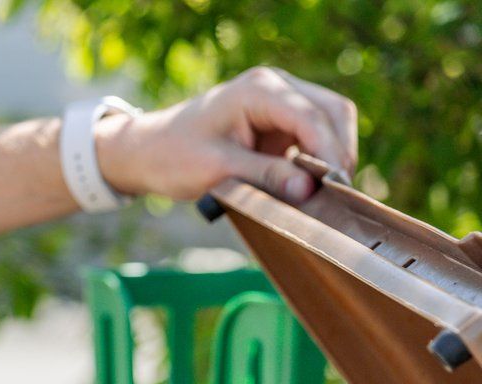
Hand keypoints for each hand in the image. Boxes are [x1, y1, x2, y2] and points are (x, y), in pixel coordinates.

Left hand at [96, 66, 357, 204]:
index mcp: (260, 89)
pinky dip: (317, 160)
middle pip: (332, 112)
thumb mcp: (219, 170)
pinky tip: (311, 188)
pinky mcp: (278, 121)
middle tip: (338, 195)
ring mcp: (279, 101)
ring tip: (326, 194)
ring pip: (329, 124)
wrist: (146, 152)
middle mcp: (276, 87)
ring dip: (331, 156)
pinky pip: (312, 137)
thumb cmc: (173, 156)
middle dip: (338, 152)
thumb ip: (266, 177)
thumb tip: (309, 190)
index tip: (337, 189)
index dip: (329, 153)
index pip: (311, 117)